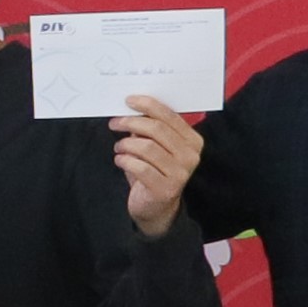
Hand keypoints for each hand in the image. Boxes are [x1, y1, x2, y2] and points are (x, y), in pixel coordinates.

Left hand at [113, 92, 203, 232]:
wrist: (156, 207)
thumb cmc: (154, 170)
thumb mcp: (156, 147)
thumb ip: (150, 129)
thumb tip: (131, 108)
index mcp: (193, 141)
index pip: (169, 116)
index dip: (148, 106)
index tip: (129, 100)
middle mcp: (191, 156)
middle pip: (156, 129)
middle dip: (130, 122)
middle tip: (114, 123)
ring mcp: (180, 173)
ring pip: (146, 147)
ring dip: (125, 144)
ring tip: (119, 147)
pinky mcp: (165, 188)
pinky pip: (139, 166)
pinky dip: (124, 160)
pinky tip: (121, 160)